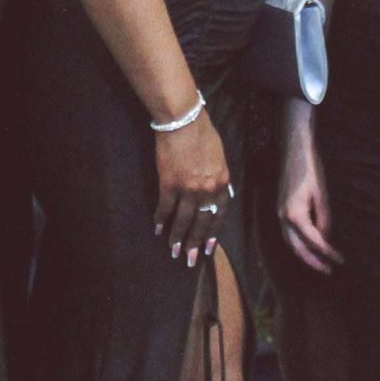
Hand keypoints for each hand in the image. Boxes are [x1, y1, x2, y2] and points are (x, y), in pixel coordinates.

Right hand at [151, 111, 230, 268]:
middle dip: (196, 243)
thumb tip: (215, 195)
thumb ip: (218, 178)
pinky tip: (157, 228)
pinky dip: (160, 219)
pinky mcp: (169, 184)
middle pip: (202, 222)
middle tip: (191, 260)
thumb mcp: (219, 157)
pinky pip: (165, 207)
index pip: (219, 215)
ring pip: (183, 220)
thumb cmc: (203, 133)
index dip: (213, 233)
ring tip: (174, 251)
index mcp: (222, 183)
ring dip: (177, 238)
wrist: (183, 120)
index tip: (209, 248)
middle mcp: (207, 190)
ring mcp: (188, 189)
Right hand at [277, 107, 340, 273]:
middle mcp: (284, 216)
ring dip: (304, 255)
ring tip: (320, 263)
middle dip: (313, 260)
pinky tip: (309, 246)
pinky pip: (288, 233)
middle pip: (297, 247)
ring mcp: (280, 213)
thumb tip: (325, 237)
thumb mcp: (322, 194)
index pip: (312, 240)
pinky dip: (298, 244)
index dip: (326, 252)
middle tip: (329, 270)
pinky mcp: (281, 209)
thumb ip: (324, 218)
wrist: (294, 150)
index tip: (339, 260)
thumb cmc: (310, 169)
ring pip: (290, 242)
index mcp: (295, 213)